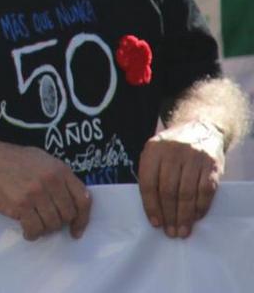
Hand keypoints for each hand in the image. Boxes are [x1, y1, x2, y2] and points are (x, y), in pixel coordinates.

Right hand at [0, 140, 90, 239]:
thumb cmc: (9, 160)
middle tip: (46, 221)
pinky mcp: (21, 205)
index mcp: (59, 169)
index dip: (82, 219)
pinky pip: (34, 228)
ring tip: (34, 224)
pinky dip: (31, 233)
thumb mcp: (39, 159)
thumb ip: (58, 176)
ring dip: (44, 229)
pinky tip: (26, 230)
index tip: (76, 229)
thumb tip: (71, 199)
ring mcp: (36, 193)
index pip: (83, 199)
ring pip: (52, 224)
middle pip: (67, 215)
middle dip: (58, 223)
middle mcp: (51, 181)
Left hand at [139, 120, 224, 237]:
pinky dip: (200, 207)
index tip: (155, 223)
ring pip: (186, 193)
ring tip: (182, 230)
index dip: (150, 206)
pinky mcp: (212, 165)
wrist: (202, 128)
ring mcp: (194, 158)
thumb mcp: (155, 152)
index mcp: (153, 150)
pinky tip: (196, 217)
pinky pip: (205, 191)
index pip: (148, 182)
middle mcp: (172, 152)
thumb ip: (151, 174)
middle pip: (167, 190)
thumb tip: (152, 209)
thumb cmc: (173, 148)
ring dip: (184, 216)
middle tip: (170, 232)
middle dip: (168, 214)